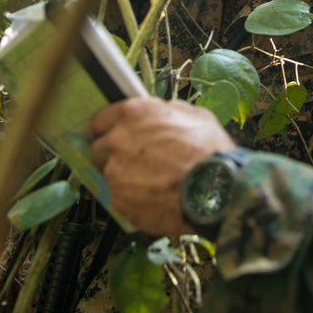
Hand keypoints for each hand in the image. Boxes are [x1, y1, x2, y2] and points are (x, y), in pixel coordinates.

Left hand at [87, 97, 234, 234]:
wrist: (214, 190)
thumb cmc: (209, 150)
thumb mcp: (194, 116)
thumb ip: (167, 112)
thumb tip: (160, 113)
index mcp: (132, 114)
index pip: (99, 120)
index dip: (106, 129)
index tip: (109, 135)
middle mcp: (116, 141)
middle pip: (98, 148)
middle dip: (110, 154)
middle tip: (132, 162)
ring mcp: (114, 173)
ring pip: (107, 174)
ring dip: (121, 177)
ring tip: (146, 184)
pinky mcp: (118, 201)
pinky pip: (118, 197)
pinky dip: (130, 198)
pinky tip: (151, 199)